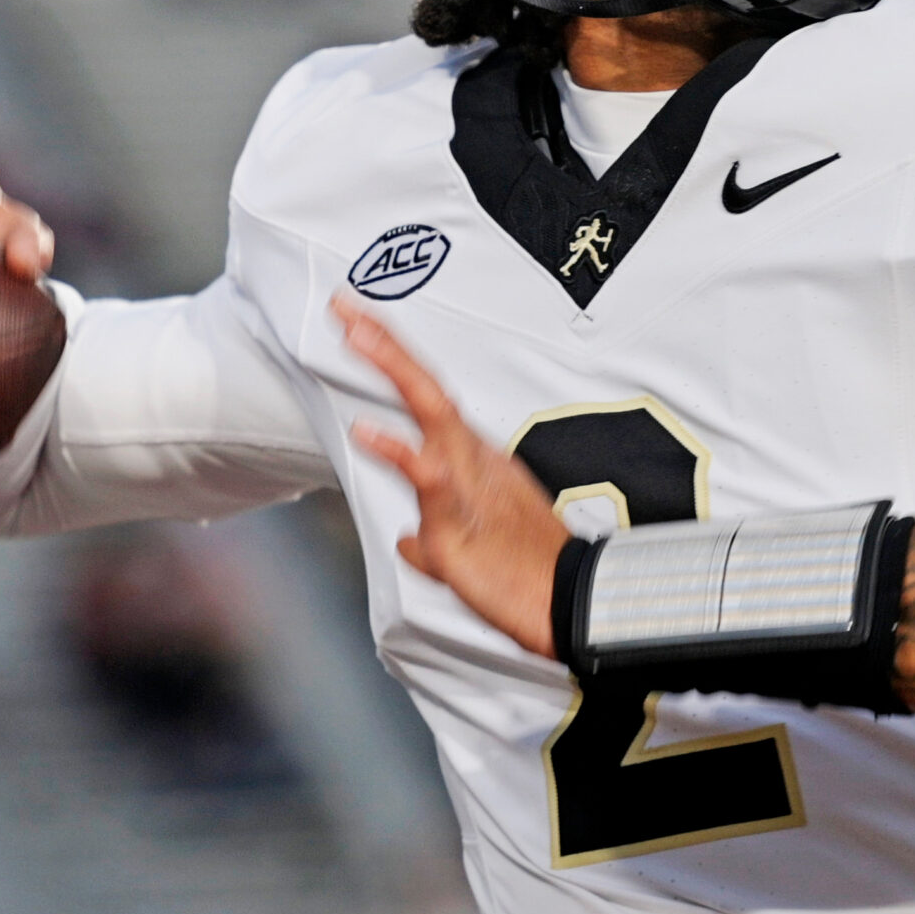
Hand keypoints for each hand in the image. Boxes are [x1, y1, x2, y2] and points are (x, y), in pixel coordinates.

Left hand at [335, 297, 569, 659]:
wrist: (568, 607)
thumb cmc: (524, 577)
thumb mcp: (465, 554)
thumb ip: (431, 539)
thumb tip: (406, 540)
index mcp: (475, 461)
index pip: (429, 400)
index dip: (396, 361)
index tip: (361, 325)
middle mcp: (473, 460)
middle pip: (426, 388)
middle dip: (386, 345)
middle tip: (346, 306)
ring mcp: (467, 484)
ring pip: (429, 411)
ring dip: (391, 368)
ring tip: (354, 333)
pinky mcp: (458, 522)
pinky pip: (428, 476)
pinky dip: (397, 450)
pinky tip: (365, 431)